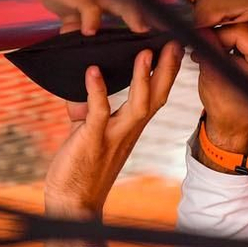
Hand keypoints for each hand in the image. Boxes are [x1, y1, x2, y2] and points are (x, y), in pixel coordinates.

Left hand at [44, 42, 181, 242]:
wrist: (73, 204)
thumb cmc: (80, 169)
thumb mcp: (86, 131)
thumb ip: (88, 107)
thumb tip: (85, 84)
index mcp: (130, 127)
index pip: (154, 95)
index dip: (165, 72)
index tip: (173, 47)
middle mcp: (128, 131)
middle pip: (157, 96)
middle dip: (168, 69)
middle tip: (174, 42)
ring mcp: (113, 136)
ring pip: (138, 105)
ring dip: (144, 78)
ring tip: (145, 52)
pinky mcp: (93, 140)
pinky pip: (98, 112)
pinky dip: (97, 91)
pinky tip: (93, 72)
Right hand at [195, 20, 247, 153]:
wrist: (238, 120)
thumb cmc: (228, 107)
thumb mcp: (214, 77)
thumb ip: (210, 49)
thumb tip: (202, 26)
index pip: (243, 31)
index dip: (218, 33)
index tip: (203, 40)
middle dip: (224, 31)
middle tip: (207, 45)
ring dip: (231, 31)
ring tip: (217, 49)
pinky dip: (239, 34)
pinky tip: (230, 48)